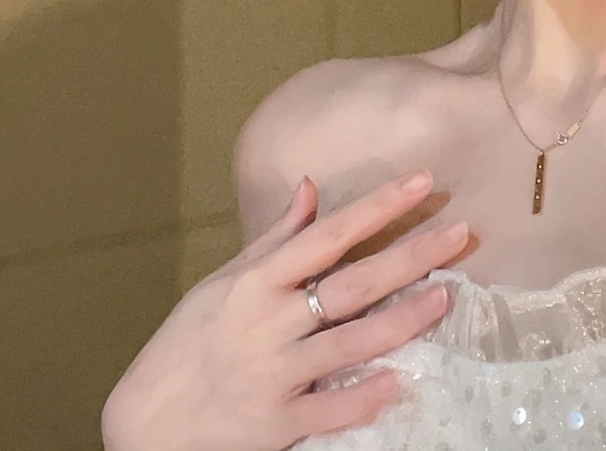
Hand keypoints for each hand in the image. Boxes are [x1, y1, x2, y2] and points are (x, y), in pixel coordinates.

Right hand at [102, 171, 465, 450]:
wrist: (143, 424)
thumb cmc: (187, 343)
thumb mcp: (224, 282)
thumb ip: (275, 237)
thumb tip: (311, 184)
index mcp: (257, 283)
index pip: (329, 234)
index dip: (377, 206)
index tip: (422, 180)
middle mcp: (270, 323)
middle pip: (353, 284)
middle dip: (410, 255)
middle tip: (461, 231)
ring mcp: (275, 375)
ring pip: (351, 342)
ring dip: (403, 320)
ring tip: (446, 296)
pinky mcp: (276, 424)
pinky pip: (329, 409)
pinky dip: (363, 396)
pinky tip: (399, 380)